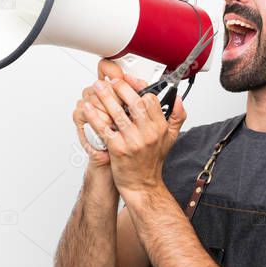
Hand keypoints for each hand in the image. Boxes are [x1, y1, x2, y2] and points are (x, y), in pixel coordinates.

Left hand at [88, 66, 186, 197]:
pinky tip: (88, 108)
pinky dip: (95, 117)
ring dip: (106, 97)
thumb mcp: (170, 139)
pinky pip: (104, 129)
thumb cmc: (151, 162)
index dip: (138, 87)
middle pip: (135, 102)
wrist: (142, 186)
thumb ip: (176, 117)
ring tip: (97, 87)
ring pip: (118, 113)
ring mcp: (133, 141)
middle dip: (121, 88)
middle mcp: (148, 133)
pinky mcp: (118, 149)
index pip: (151, 100)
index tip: (128, 81)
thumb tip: (177, 99)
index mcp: (160, 128)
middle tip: (111, 81)